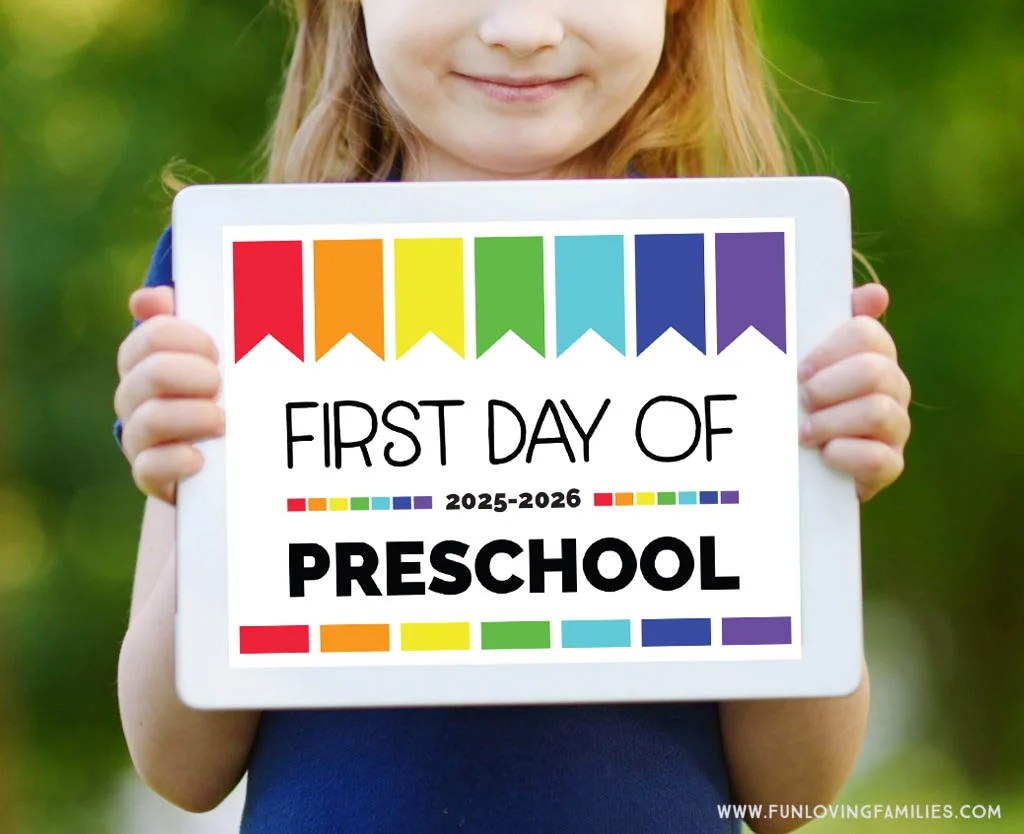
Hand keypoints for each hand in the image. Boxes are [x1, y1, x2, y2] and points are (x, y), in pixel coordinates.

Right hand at [114, 286, 224, 503]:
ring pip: (149, 420)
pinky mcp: (152, 477)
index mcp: (146, 361)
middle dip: (193, 374)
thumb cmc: (224, 393)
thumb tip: (148, 297)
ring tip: (222, 421)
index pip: (152, 336)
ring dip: (193, 416)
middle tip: (220, 384)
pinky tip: (199, 458)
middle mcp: (135, 398)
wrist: (228, 458)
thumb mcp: (217, 353)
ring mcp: (140, 439)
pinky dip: (176, 461)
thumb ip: (188, 320)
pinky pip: (148, 468)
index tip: (215, 351)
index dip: (186, 338)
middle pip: (151, 373)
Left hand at [797, 283, 910, 501]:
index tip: (800, 370)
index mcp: (872, 354)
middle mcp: (892, 387)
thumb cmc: (795, 402)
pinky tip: (824, 455)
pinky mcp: (890, 465)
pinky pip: (879, 459)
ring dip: (830, 423)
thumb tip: (877, 293)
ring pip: (877, 413)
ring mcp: (895, 427)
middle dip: (827, 388)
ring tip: (804, 433)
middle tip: (801, 401)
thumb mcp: (800, 363)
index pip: (866, 334)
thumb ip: (823, 324)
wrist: (795, 463)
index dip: (829, 351)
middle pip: (875, 371)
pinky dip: (844, 456)